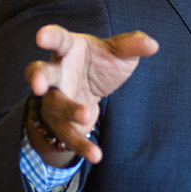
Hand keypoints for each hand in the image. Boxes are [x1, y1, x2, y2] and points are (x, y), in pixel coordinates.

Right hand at [24, 25, 158, 165]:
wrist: (91, 89)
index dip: (49, 36)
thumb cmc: (99, 63)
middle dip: (38, 78)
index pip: (58, 39)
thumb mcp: (117, 53)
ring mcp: (55, 99)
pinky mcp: (62, 122)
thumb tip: (152, 44)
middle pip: (41, 73)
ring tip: (87, 115)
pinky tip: (96, 155)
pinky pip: (69, 135)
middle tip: (39, 84)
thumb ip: (132, 45)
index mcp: (68, 50)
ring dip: (68, 110)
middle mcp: (57, 73)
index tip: (41, 36)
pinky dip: (82, 145)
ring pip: (54, 105)